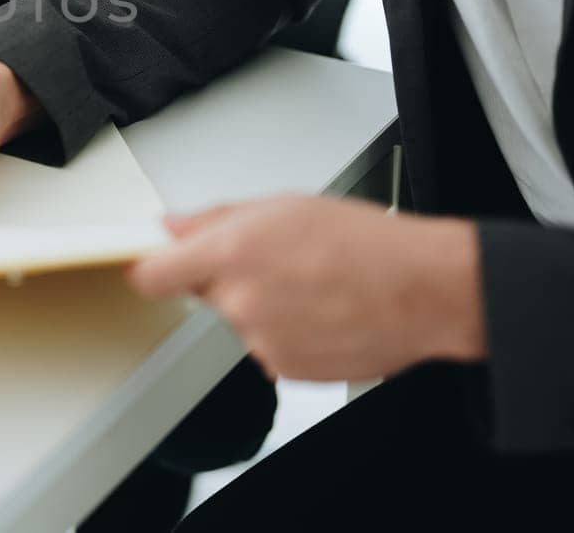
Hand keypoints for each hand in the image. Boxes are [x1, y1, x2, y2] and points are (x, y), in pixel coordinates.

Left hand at [127, 197, 484, 380]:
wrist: (425, 291)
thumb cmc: (366, 242)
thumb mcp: (283, 205)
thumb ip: (214, 218)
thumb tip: (171, 226)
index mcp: (233, 253)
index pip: (151, 274)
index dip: (148, 268)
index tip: (149, 264)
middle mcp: (240, 302)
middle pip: (203, 293)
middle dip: (225, 277)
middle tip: (272, 260)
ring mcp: (261, 341)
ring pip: (239, 319)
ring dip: (262, 304)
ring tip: (310, 284)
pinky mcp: (284, 368)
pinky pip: (267, 346)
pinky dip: (287, 331)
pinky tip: (321, 310)